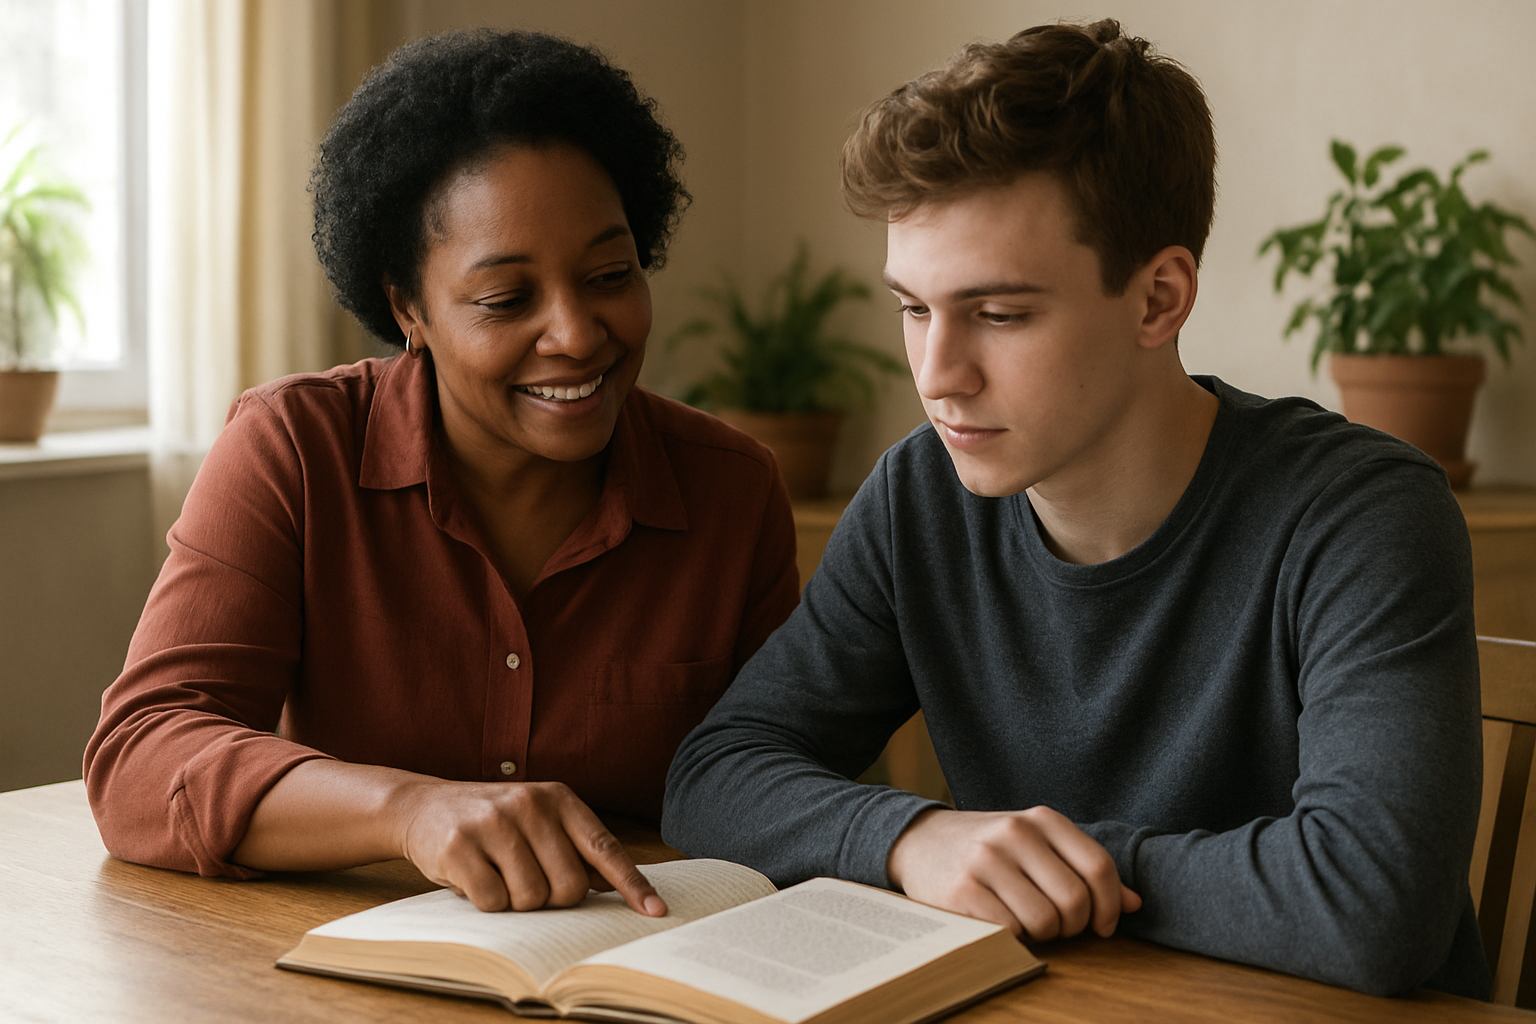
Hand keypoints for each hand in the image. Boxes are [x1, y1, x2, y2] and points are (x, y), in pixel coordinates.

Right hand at [394, 779, 666, 916]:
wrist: (424, 805)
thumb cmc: (493, 821)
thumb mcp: (538, 820)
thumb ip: (575, 848)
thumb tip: (616, 885)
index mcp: (558, 798)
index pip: (605, 847)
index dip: (632, 883)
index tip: (656, 910)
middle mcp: (530, 804)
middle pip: (568, 886)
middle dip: (552, 898)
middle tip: (526, 880)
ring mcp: (493, 823)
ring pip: (531, 898)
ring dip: (516, 901)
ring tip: (498, 875)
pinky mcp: (459, 845)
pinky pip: (493, 903)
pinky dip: (486, 903)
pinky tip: (474, 878)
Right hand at [886, 806, 1140, 940]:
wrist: (919, 841)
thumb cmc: (989, 849)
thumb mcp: (1037, 846)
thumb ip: (1084, 868)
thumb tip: (1134, 904)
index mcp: (1041, 819)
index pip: (1099, 867)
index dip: (1108, 906)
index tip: (1101, 925)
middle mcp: (1015, 833)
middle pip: (1075, 900)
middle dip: (1074, 926)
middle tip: (1059, 927)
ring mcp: (986, 859)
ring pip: (1045, 920)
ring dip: (1043, 935)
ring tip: (1028, 922)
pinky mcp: (962, 889)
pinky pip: (1011, 930)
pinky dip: (1014, 936)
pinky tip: (1002, 921)